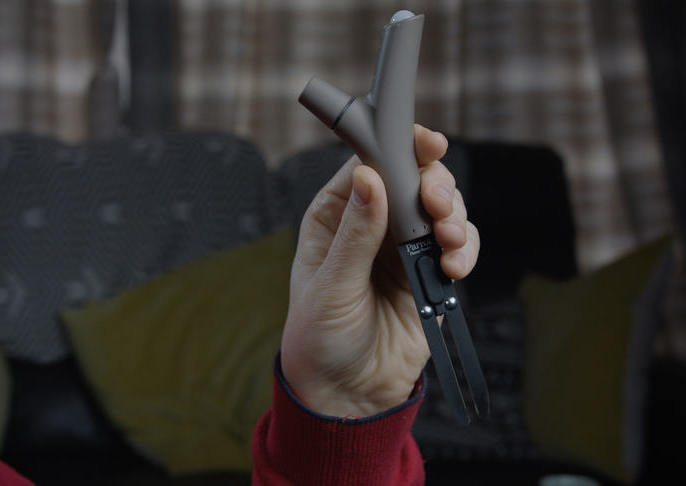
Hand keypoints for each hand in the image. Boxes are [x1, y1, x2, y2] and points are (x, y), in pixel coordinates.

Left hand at [280, 125, 479, 417]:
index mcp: (337, 216)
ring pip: (442, 208)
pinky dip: (464, 249)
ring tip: (446, 241)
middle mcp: (374, 225)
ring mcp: (405, 248)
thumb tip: (369, 179)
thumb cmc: (320, 338)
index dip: (400, 147)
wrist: (347, 392)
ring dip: (453, 216)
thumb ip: (356, 235)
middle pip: (414, 179)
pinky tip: (454, 266)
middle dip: (434, 184)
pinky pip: (457, 246)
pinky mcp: (431, 274)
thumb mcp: (331, 286)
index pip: (370, 163)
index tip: (427, 144)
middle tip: (436, 205)